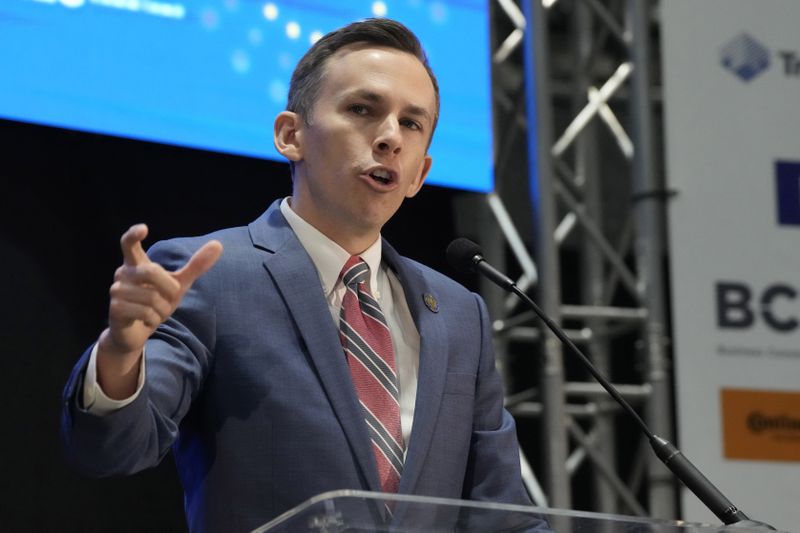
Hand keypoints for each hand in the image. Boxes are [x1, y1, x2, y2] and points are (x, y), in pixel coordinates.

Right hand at [98, 223, 222, 361]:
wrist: (137, 333)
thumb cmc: (156, 303)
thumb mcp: (179, 284)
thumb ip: (196, 266)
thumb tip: (218, 244)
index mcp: (136, 264)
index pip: (129, 244)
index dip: (134, 235)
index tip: (143, 228)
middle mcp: (122, 273)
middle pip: (151, 271)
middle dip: (169, 287)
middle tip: (169, 298)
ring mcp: (116, 290)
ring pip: (151, 297)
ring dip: (162, 309)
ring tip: (155, 312)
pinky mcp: (115, 308)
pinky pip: (145, 312)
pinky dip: (153, 319)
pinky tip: (147, 320)